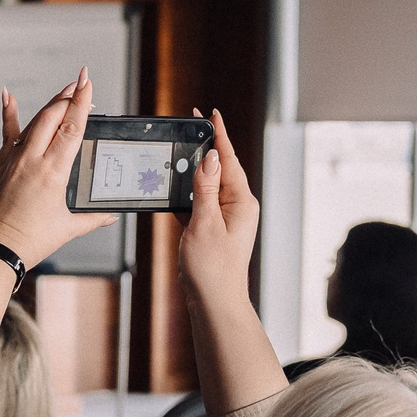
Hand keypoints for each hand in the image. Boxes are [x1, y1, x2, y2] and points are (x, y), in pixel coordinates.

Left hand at [0, 70, 113, 267]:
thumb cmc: (26, 242)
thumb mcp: (66, 229)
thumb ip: (92, 219)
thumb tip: (109, 216)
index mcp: (52, 173)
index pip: (71, 128)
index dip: (81, 101)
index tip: (87, 80)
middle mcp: (31, 161)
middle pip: (51, 117)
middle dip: (68, 97)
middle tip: (81, 84)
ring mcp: (13, 161)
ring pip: (33, 122)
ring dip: (50, 105)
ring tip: (64, 93)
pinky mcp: (1, 167)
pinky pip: (7, 135)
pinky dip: (9, 115)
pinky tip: (8, 96)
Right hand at [176, 110, 258, 313]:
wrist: (214, 303)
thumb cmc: (213, 269)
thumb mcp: (205, 223)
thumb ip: (206, 188)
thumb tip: (210, 157)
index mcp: (242, 201)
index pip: (229, 159)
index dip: (218, 135)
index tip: (210, 113)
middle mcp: (238, 207)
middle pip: (220, 169)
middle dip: (204, 148)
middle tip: (188, 128)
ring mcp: (226, 218)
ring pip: (208, 185)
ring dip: (193, 171)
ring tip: (178, 153)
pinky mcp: (213, 229)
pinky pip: (199, 202)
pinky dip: (187, 193)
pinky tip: (174, 187)